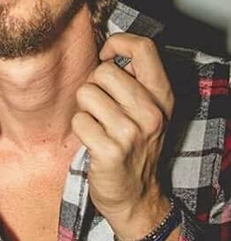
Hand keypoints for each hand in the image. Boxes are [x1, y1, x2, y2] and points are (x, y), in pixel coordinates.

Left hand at [72, 34, 173, 236]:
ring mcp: (131, 132)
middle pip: (103, 71)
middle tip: (102, 107)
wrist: (136, 196)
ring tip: (99, 125)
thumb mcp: (148, 111)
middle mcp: (151, 112)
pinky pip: (78, 121)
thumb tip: (108, 47)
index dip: (117, 44)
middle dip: (94, 86)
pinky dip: (80, 130)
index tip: (107, 57)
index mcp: (162, 96)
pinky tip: (93, 141)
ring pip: (86, 94)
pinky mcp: (110, 151)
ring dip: (85, 110)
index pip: (143, 47)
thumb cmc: (135, 146)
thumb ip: (135, 79)